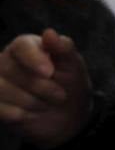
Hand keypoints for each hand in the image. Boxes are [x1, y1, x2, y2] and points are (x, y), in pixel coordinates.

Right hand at [0, 31, 91, 149]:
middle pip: (12, 69)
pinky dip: (19, 114)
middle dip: (41, 86)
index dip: (34, 58)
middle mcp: (7, 60)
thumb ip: (63, 48)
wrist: (67, 116)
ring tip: (46, 104)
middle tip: (60, 95)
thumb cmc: (70, 85)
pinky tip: (31, 114)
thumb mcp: (73, 66)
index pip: (21, 45)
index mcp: (28, 46)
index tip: (50, 72)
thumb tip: (49, 33)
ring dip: (31, 101)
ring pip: (1, 88)